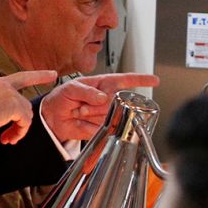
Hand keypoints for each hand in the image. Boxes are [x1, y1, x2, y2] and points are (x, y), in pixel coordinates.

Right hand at [0, 71, 56, 143]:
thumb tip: (4, 120)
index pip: (21, 77)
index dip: (38, 76)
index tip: (53, 75)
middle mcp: (4, 85)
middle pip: (25, 104)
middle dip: (22, 122)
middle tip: (13, 138)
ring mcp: (10, 94)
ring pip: (26, 114)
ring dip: (18, 130)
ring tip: (5, 140)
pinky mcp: (14, 104)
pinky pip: (25, 121)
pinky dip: (19, 132)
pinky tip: (8, 139)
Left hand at [42, 73, 159, 141]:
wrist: (52, 118)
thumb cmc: (61, 98)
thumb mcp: (70, 88)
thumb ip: (86, 90)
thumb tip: (103, 96)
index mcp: (103, 84)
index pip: (125, 80)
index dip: (141, 80)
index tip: (154, 80)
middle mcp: (107, 98)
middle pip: (115, 102)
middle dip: (95, 105)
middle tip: (80, 105)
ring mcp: (106, 113)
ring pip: (109, 115)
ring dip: (90, 114)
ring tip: (79, 112)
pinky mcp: (102, 127)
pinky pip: (102, 127)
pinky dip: (88, 125)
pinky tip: (81, 121)